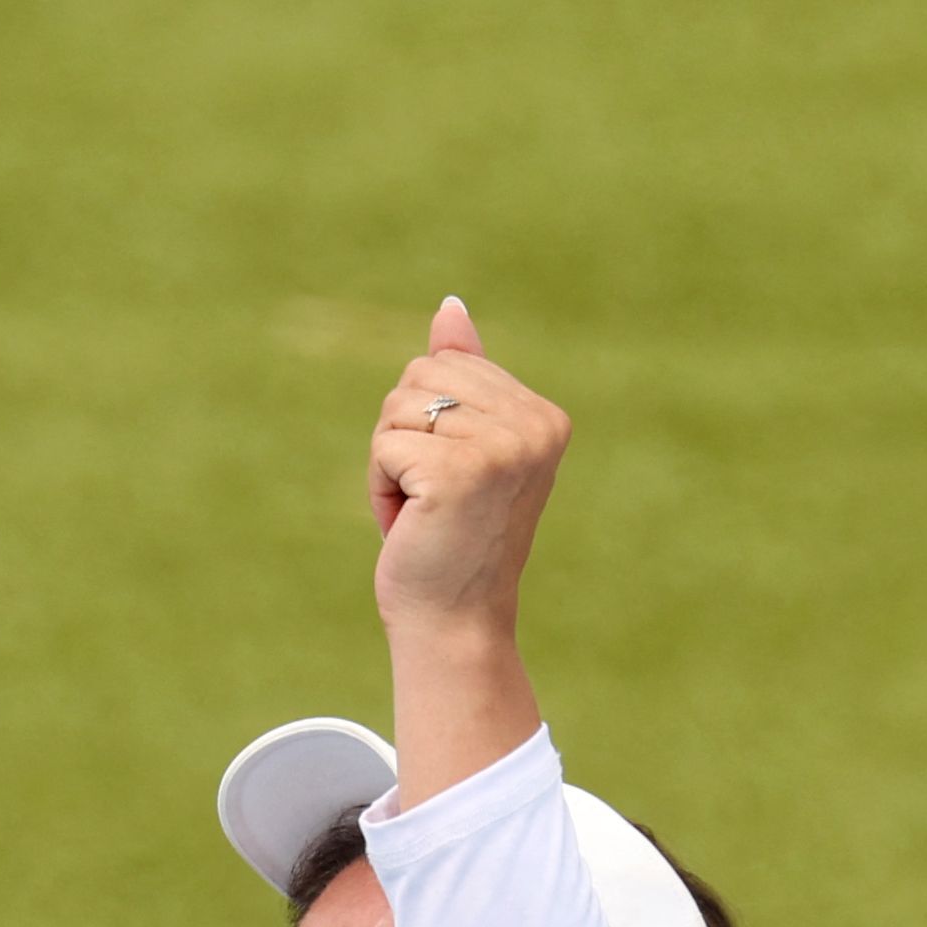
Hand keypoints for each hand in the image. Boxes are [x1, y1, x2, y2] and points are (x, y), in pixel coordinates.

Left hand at [367, 296, 571, 637]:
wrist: (455, 621)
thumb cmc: (453, 538)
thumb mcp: (465, 446)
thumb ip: (465, 375)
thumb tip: (451, 305)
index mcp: (545, 417)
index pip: (447, 362)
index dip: (427, 420)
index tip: (452, 478)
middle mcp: (535, 428)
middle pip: (420, 376)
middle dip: (404, 434)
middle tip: (433, 497)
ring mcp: (502, 449)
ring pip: (397, 409)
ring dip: (390, 462)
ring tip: (423, 511)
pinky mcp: (460, 473)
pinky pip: (384, 446)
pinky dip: (381, 487)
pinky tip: (412, 524)